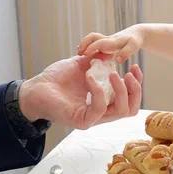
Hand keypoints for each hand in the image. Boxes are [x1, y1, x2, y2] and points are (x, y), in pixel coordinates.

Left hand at [19, 55, 142, 130]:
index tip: (135, 67)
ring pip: (120, 111)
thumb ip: (100, 60)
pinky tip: (90, 76)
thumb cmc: (57, 79)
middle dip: (135, 90)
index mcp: (104, 101)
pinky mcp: (81, 120)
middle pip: (130, 109)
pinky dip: (98, 90)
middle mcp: (100, 112)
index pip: (130, 100)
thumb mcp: (83, 65)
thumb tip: (114, 53)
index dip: (136, 85)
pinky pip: (99, 109)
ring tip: (113, 74)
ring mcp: (92, 118)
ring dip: (121, 90)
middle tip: (130, 73)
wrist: (36, 88)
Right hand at [77, 27, 143, 62]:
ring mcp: (105, 41)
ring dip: (84, 44)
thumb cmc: (135, 40)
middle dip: (84, 44)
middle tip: (78, 54)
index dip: (91, 48)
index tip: (84, 55)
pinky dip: (88, 47)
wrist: (136, 33)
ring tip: (79, 54)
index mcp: (112, 41)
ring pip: (91, 39)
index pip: (99, 43)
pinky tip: (84, 56)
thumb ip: (126, 53)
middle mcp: (106, 39)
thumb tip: (117, 60)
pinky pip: (94, 43)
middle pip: (92, 37)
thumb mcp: (133, 46)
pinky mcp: (105, 43)